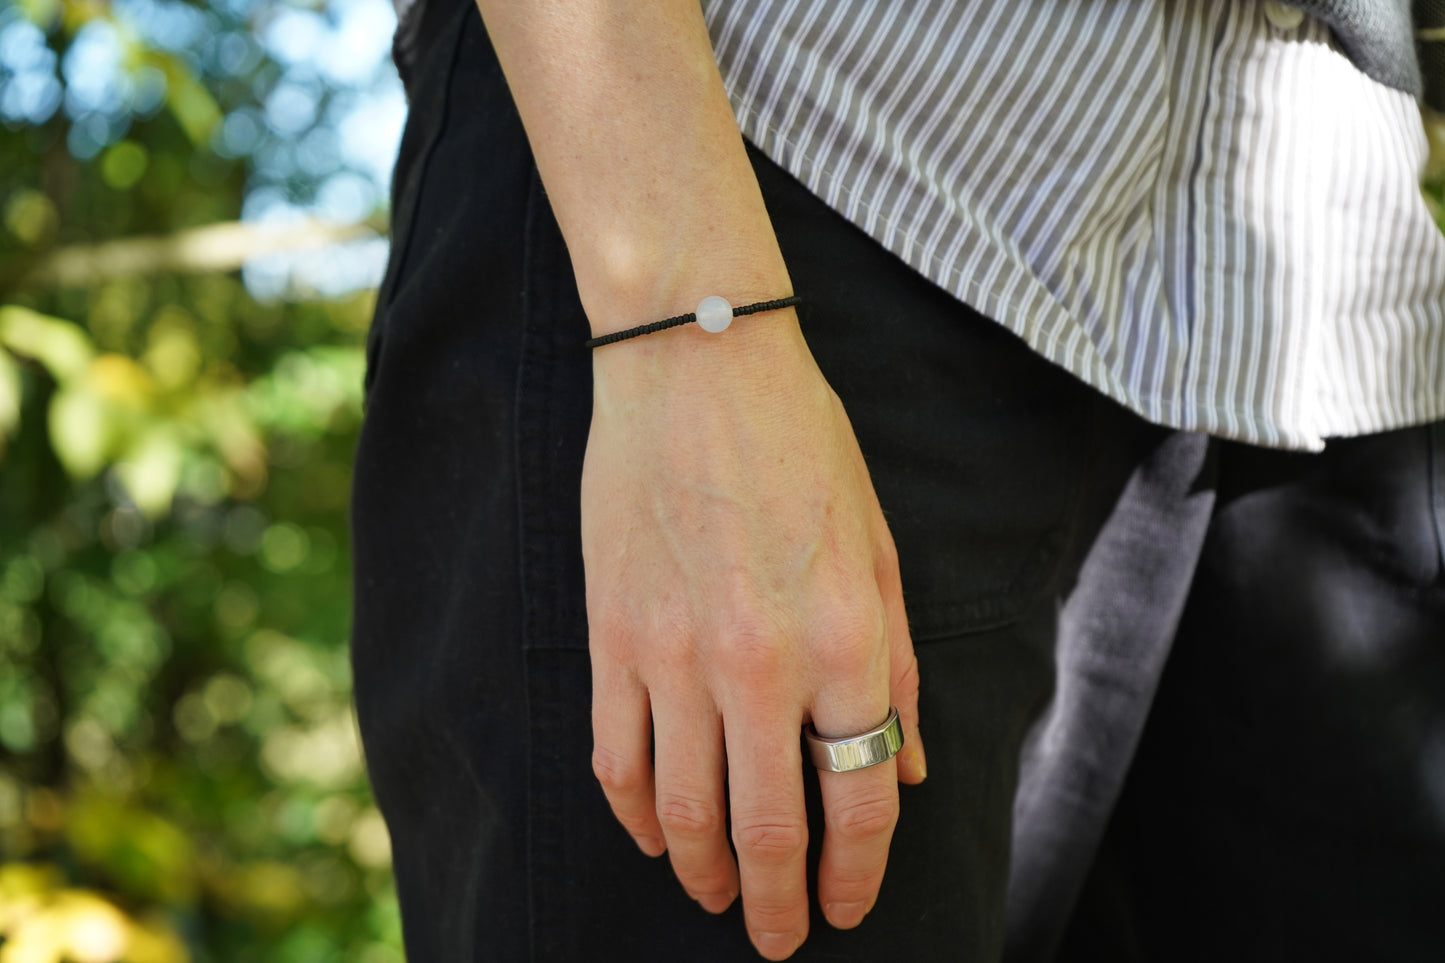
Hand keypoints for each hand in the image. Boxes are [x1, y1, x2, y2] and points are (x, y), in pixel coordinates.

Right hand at [581, 314, 926, 960]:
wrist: (694, 363)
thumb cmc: (802, 444)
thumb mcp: (881, 548)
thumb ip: (897, 667)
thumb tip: (907, 769)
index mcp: (845, 639)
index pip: (857, 799)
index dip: (855, 876)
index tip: (846, 912)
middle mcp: (760, 663)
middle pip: (765, 829)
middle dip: (777, 905)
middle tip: (779, 940)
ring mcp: (673, 654)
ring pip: (682, 811)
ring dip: (703, 874)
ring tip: (718, 899)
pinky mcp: (610, 636)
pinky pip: (615, 756)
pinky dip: (634, 814)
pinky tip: (651, 836)